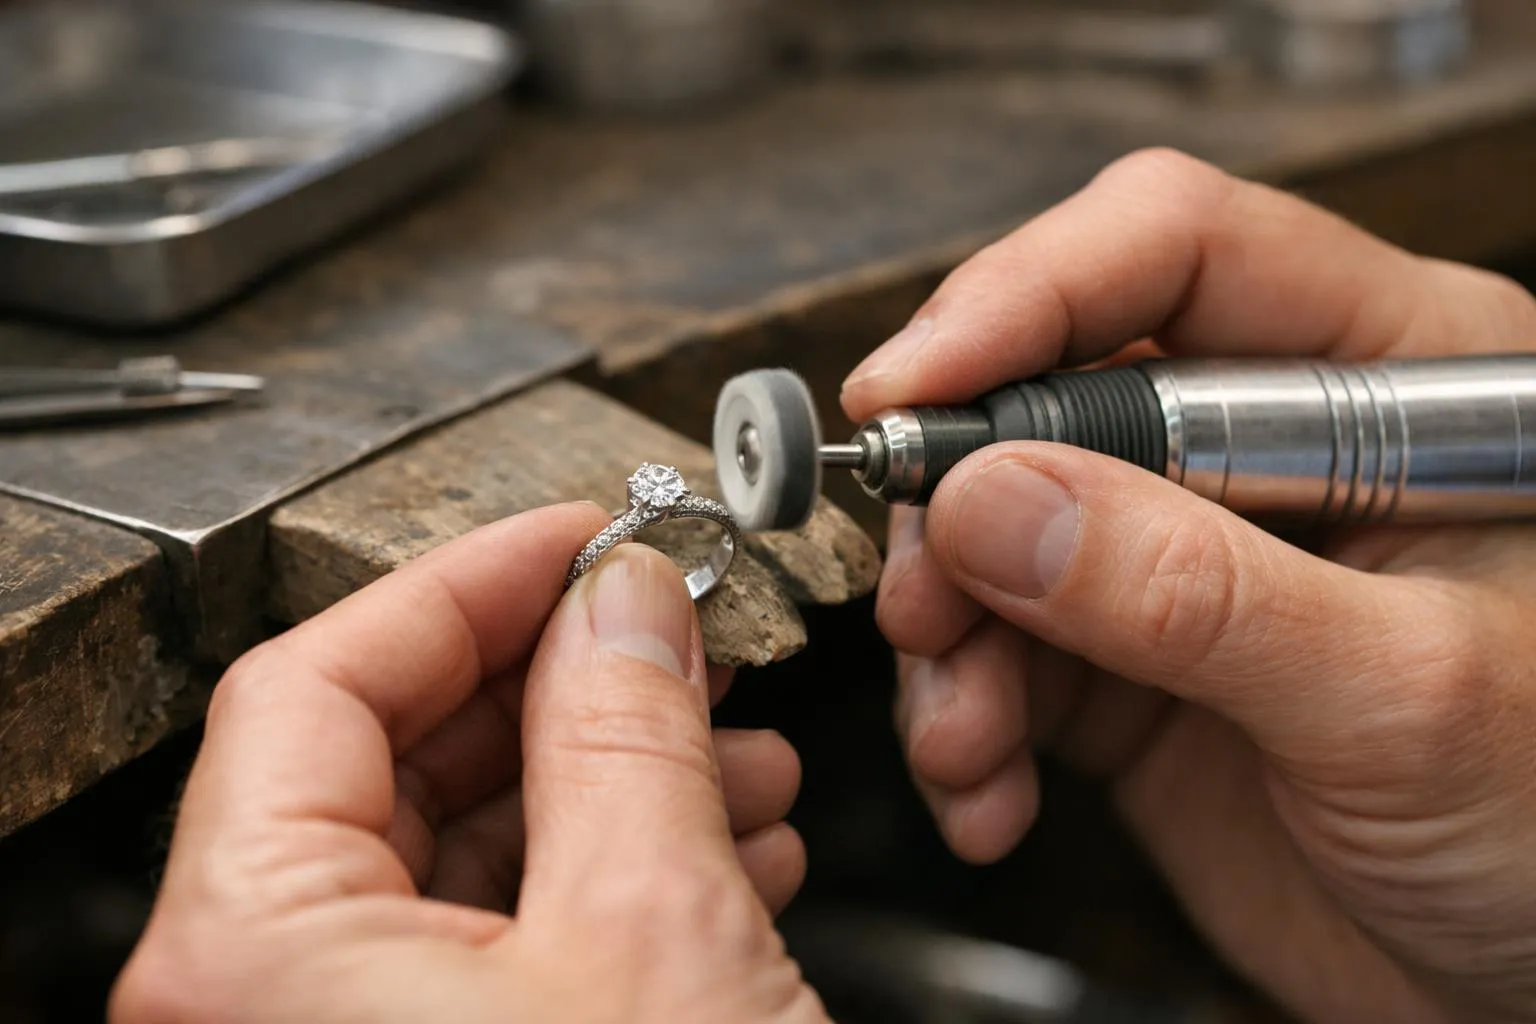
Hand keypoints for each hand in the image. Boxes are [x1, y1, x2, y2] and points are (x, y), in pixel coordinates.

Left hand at [109, 504, 827, 1023]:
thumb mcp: (651, 925)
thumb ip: (625, 727)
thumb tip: (624, 600)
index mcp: (253, 959)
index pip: (322, 683)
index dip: (464, 581)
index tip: (572, 536)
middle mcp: (266, 1014)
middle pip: (396, 764)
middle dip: (561, 685)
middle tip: (667, 628)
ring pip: (466, 854)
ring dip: (613, 780)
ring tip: (735, 750)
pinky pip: (504, 941)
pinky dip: (616, 876)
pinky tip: (724, 848)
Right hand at [842, 149, 1535, 1023]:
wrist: (1531, 988)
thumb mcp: (1403, 695)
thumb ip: (1198, 594)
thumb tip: (996, 500)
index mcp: (1390, 378)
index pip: (1179, 252)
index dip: (1030, 295)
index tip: (914, 385)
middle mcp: (1270, 449)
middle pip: (1055, 390)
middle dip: (961, 497)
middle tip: (921, 593)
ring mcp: (1189, 559)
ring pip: (996, 529)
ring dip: (947, 634)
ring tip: (961, 730)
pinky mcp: (1129, 667)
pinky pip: (995, 656)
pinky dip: (961, 723)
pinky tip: (989, 789)